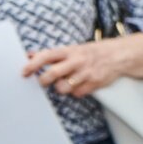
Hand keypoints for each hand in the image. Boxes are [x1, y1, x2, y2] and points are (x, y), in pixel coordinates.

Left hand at [24, 37, 142, 97]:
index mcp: (69, 51)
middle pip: (53, 73)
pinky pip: (78, 94)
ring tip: (66, 83)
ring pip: (63, 88)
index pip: (46, 56)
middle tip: (43, 82)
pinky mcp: (95, 83)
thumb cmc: (90, 53)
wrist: (118, 55)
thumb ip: (51, 54)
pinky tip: (80, 86)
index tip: (24, 72)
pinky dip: (76, 92)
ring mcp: (86, 73)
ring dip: (61, 88)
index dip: (33, 65)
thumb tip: (29, 55)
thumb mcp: (71, 49)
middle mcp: (77, 61)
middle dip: (44, 81)